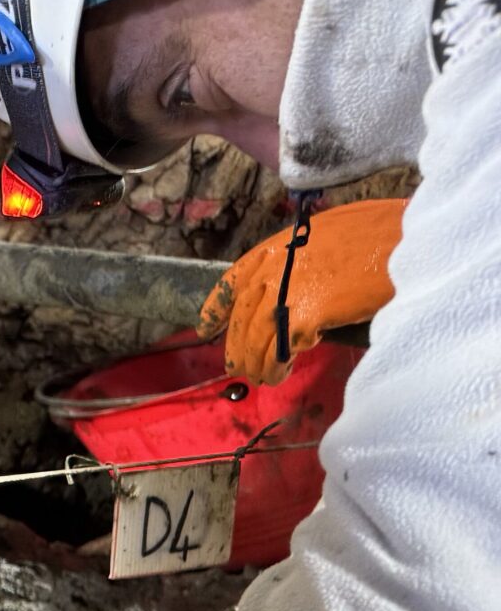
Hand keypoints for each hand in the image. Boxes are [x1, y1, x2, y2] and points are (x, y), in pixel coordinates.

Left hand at [197, 197, 403, 384]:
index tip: (206, 328)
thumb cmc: (380, 233)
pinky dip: (276, 365)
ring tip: (262, 377)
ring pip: (255, 338)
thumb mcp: (327, 234)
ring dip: (255, 362)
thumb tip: (299, 285)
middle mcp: (272, 270)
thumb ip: (304, 260)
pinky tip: (280, 374)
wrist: (405, 240)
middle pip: (242, 318)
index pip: (231, 281)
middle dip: (237, 346)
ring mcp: (284, 293)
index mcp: (275, 248)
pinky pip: (279, 350)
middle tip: (238, 366)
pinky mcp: (303, 316)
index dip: (217, 309)